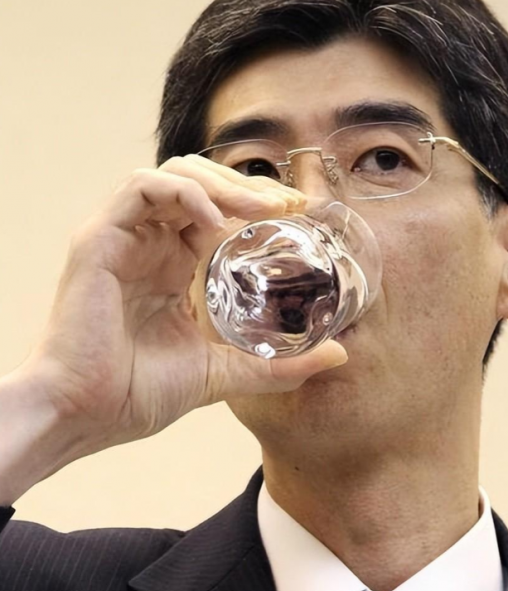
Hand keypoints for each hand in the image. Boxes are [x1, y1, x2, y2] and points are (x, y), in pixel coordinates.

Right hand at [2, 156, 347, 489]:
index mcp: (172, 267)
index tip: (298, 212)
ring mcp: (123, 237)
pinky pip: (141, 188)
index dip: (257, 205)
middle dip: (247, 187)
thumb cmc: (137, 395)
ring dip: (221, 184)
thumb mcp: (222, 374)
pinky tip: (216, 221)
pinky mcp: (99, 239)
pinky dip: (184, 194)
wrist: (84, 416)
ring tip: (258, 209)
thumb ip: (276, 365)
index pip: (217, 212)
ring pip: (172, 175)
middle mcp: (149, 244)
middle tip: (287, 204)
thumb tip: (339, 354)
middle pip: (200, 184)